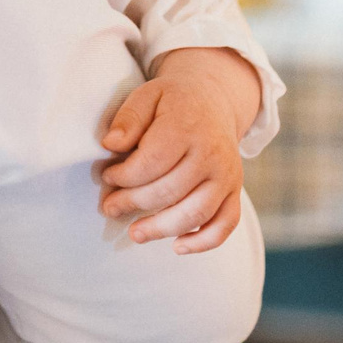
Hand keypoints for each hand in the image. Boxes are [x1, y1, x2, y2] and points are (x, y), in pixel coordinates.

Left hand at [98, 47, 257, 254]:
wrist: (214, 101)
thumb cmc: (173, 102)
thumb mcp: (147, 95)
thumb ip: (128, 118)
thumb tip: (110, 144)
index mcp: (187, 126)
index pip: (152, 162)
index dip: (124, 176)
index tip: (108, 176)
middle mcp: (212, 153)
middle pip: (169, 190)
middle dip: (133, 203)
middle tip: (110, 207)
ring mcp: (227, 175)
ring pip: (195, 213)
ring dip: (161, 228)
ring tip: (135, 233)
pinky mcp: (235, 191)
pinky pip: (226, 224)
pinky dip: (203, 241)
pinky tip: (177, 247)